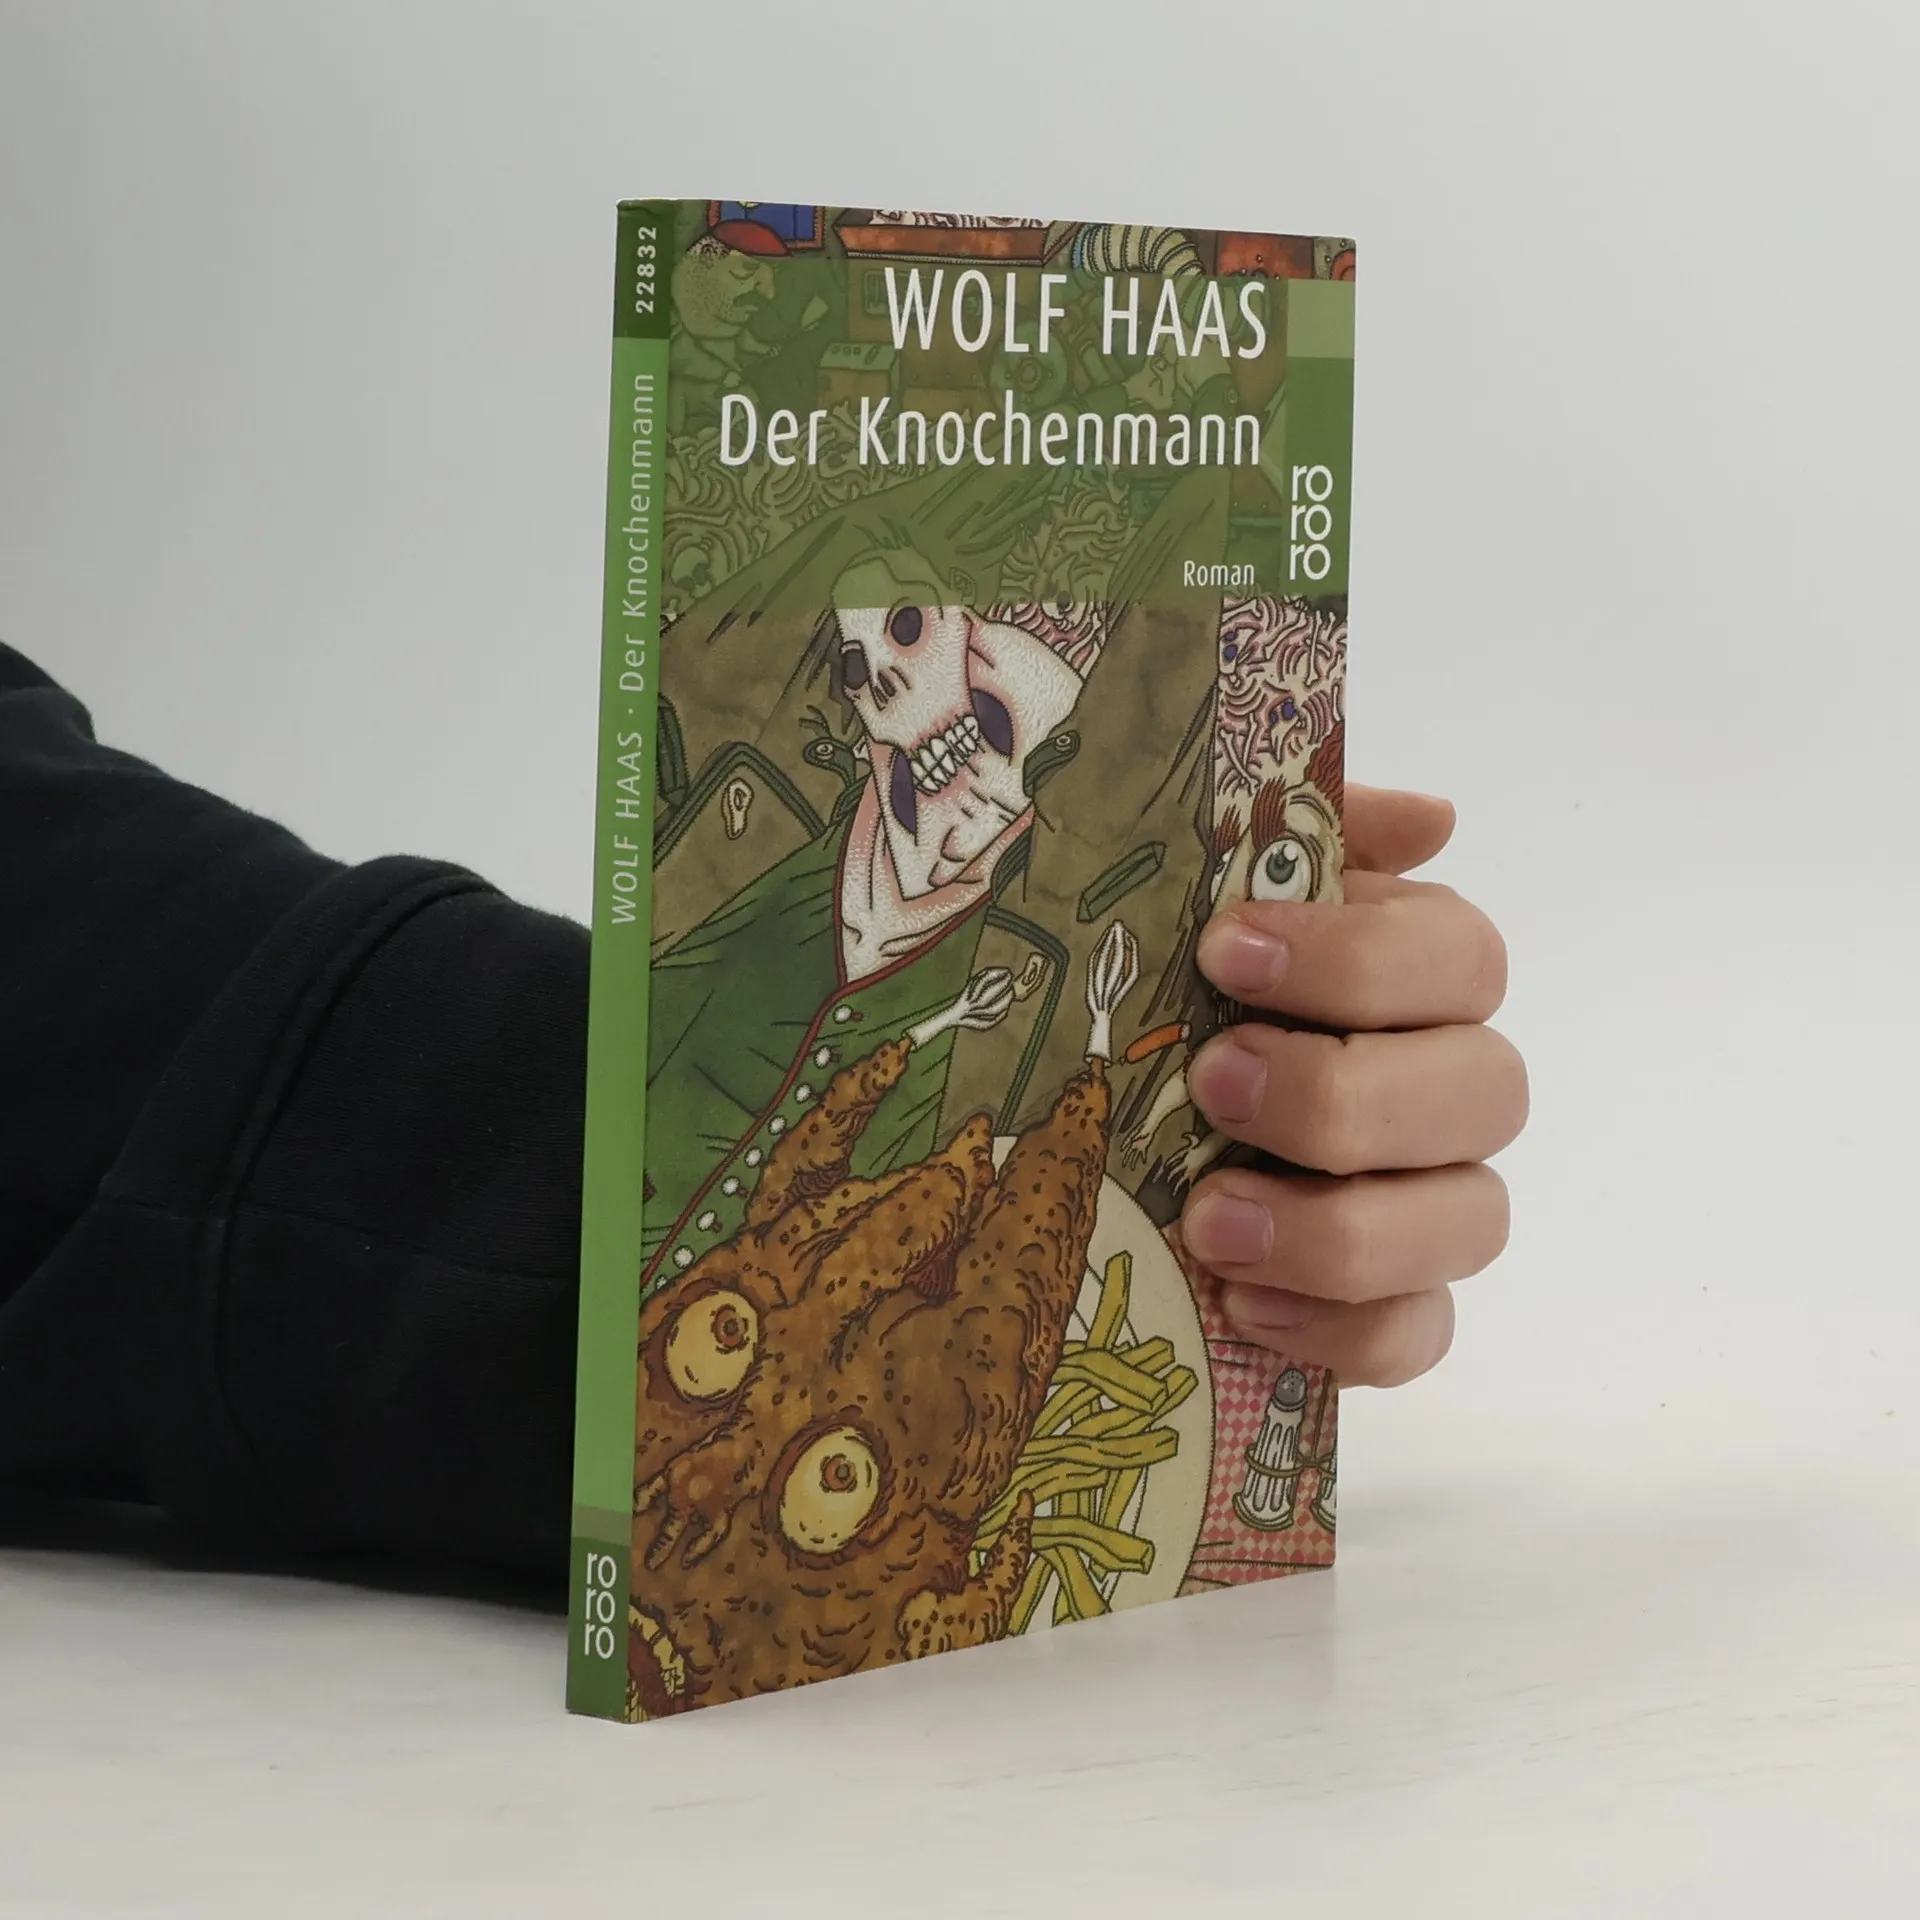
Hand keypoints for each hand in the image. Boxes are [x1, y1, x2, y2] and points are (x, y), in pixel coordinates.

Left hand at [1178, 787, 1525, 1386]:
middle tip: (1212, 1083)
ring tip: (1211, 1219)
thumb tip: (1432, 818)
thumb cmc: (1176, 995)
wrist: (1109, 1130)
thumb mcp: (1210, 897)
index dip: (1359, 956)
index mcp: (1416, 978)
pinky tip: (1242, 1303)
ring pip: (1470, 1221)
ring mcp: (1434, 1204)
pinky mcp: (1394, 1305)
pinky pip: (1418, 1334)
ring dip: (1342, 1227)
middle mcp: (1448, 1088)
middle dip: (1343, 1092)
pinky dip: (1341, 1329)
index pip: (1459, 957)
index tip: (1227, 949)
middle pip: (1485, 1092)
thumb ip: (1303, 834)